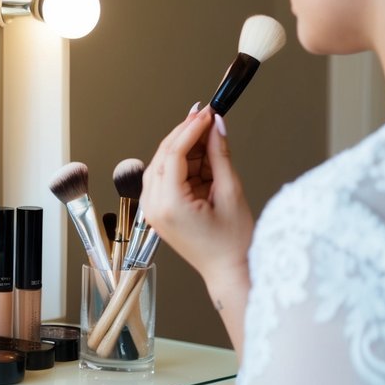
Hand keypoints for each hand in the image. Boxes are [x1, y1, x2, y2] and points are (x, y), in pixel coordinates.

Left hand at [139, 105, 253, 286]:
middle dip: (185, 133)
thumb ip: (220, 156)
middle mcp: (153, 207)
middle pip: (163, 156)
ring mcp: (152, 209)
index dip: (190, 129)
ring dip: (184, 147)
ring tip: (209, 135)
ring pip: (162, 164)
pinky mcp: (157, 210)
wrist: (227, 271)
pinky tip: (201, 155)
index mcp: (169, 205)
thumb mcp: (230, 193)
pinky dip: (182, 163)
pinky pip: (165, 177)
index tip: (207, 113)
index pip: (173, 154)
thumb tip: (217, 127)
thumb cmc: (232, 243)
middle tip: (207, 116)